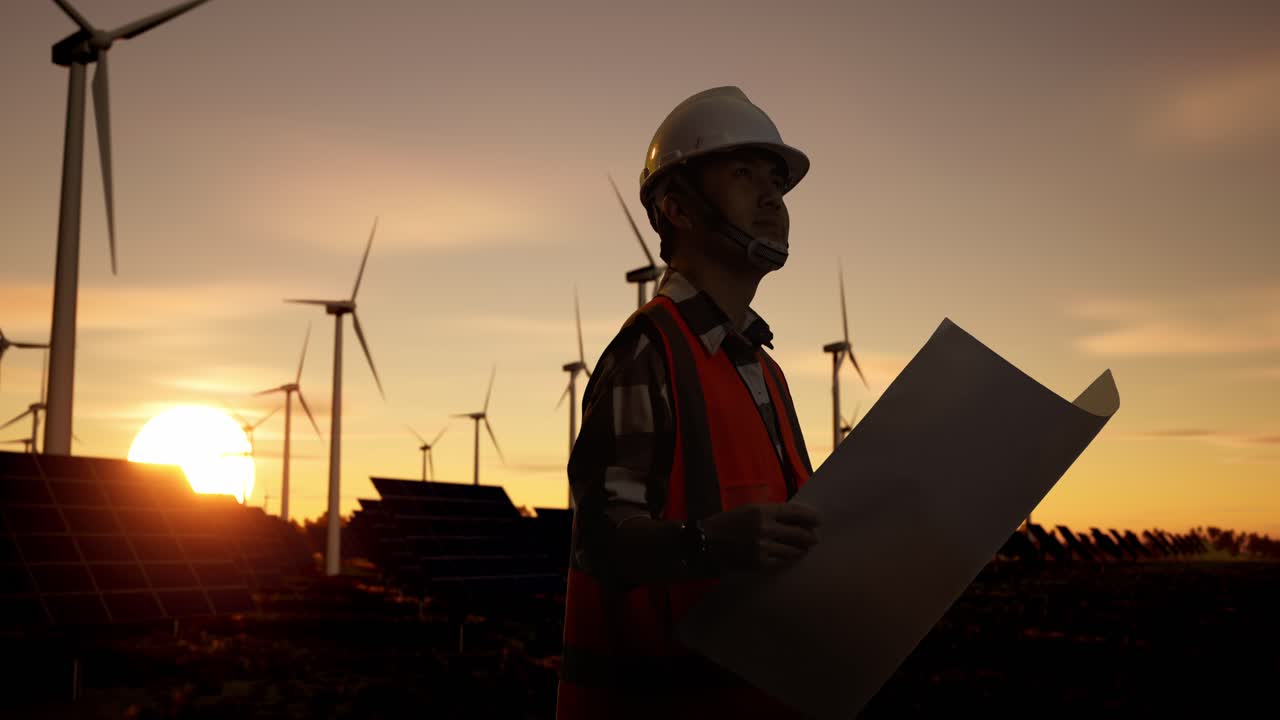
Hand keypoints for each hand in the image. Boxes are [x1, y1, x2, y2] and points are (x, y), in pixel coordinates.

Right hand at [701, 502, 820, 571]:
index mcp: (763, 510)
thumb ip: (771, 513)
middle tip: (814, 538)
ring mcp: (763, 547)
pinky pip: (782, 562)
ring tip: (804, 549)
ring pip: (793, 550)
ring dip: (801, 549)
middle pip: (799, 533)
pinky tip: (790, 558)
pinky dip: (788, 560)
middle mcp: (766, 528)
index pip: (796, 512)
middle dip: (810, 536)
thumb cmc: (728, 523)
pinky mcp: (760, 563)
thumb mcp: (748, 510)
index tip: (818, 520)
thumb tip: (796, 519)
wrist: (707, 543)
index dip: (811, 516)